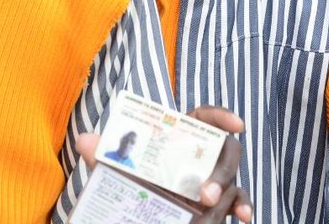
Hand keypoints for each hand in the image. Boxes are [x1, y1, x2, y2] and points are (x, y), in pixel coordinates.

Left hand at [74, 106, 250, 222]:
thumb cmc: (133, 180)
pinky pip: (239, 199)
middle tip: (204, 193)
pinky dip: (244, 205)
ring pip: (233, 178)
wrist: (137, 210)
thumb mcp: (119, 168)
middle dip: (221, 170)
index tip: (237, 124)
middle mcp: (203, 153)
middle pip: (226, 151)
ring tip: (208, 207)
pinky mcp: (221, 199)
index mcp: (182, 135)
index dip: (221, 116)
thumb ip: (105, 154)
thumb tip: (84, 140)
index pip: (205, 118)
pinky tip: (243, 216)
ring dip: (225, 192)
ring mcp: (215, 177)